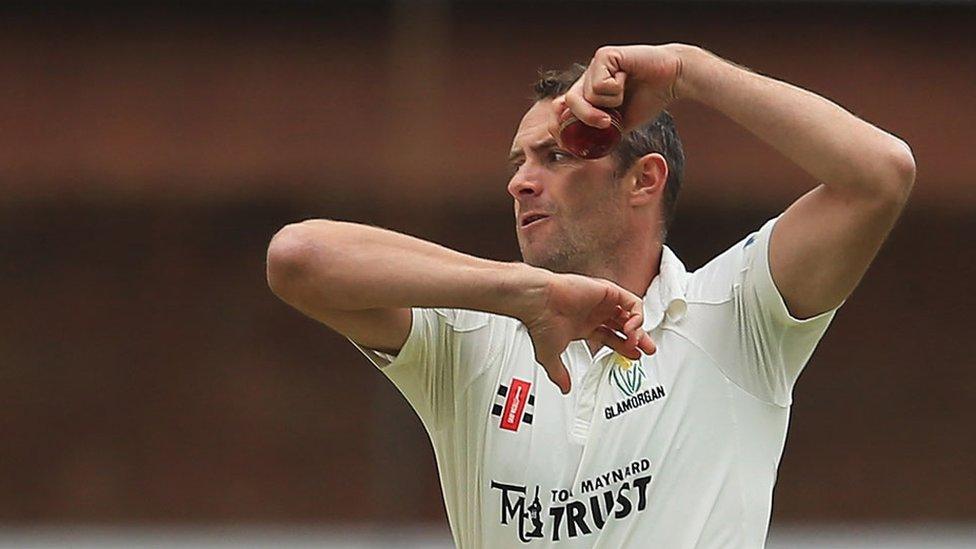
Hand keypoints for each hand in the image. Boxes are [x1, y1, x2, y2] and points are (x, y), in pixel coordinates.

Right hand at [516, 271, 655, 393]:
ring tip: (636, 342)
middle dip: (639, 339)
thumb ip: (559, 373)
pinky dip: (636, 316)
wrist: (538, 302)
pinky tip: (630, 328)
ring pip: (630, 314)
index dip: (624, 347)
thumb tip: (564, 388)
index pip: (612, 337)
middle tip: (648, 350)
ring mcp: (602, 302)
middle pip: (625, 325)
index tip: (634, 356)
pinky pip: (632, 302)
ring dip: (638, 329)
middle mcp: (595, 313)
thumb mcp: (550, 355)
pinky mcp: (607, 291)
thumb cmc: (541, 322)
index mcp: (584, 325)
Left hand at [548, 44, 684, 139]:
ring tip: (624, 91)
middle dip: (586, 117)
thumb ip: (598, 133)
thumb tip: (574, 148)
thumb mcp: (618, 124)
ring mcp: (594, 64)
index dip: (560, 123)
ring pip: (587, 94)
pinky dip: (615, 88)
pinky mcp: (604, 55)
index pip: (562, 107)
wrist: (672, 80)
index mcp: (587, 91)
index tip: (569, 139)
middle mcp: (588, 76)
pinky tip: (627, 77)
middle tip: (606, 122)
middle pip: (569, 101)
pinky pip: (599, 83)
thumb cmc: (647, 100)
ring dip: (609, 101)